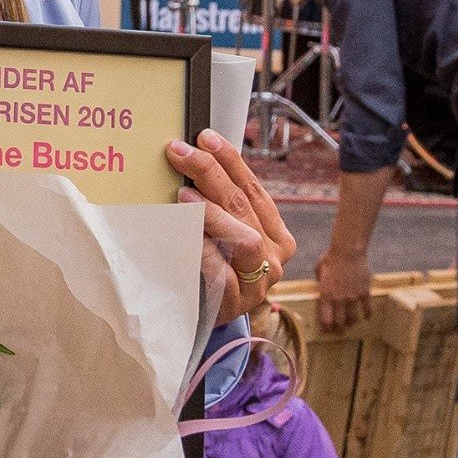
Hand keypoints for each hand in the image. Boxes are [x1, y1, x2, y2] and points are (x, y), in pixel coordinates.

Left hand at [166, 130, 297, 322]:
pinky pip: (221, 271)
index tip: (205, 137)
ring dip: (212, 212)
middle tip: (181, 153)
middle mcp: (274, 257)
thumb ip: (221, 205)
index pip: (254, 189)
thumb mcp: (224, 236)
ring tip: (183, 195)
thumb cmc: (214, 270)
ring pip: (243, 238)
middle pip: (244, 206)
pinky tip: (184, 232)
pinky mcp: (236, 303)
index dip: (230, 161)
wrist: (207, 320)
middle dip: (211, 174)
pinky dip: (202, 249)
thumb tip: (195, 158)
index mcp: (277, 235)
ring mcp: (259, 282)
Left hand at [315, 246, 372, 332]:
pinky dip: (367, 313)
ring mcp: (353, 297)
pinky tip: (367, 317)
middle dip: (339, 329)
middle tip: (339, 332)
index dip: (326, 327)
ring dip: (352, 323)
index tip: (327, 331)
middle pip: (339, 322)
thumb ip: (319, 281)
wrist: (348, 251)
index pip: (325, 318)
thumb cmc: (331, 258)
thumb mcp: (319, 270)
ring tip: (351, 325)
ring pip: (353, 317)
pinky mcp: (364, 293)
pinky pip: (367, 307)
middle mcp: (339, 300)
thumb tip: (320, 285)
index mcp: (325, 295)